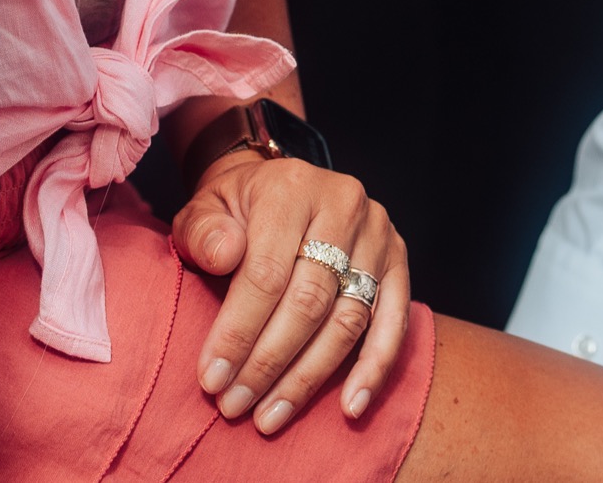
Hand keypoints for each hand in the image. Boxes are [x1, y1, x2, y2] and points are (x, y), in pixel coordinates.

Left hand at [172, 147, 411, 434]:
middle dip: (268, 363)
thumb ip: (204, 231)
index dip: (239, 332)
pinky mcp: (399, 261)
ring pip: (348, 319)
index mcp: (291, 189)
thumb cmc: (235, 209)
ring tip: (271, 417)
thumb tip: (223, 255)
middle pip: (309, 301)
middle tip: (234, 406)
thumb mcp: (204, 209)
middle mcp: (343, 204)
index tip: (212, 380)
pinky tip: (351, 407)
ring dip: (309, 378)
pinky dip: (374, 369)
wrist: (278, 185)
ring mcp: (378, 233)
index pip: (267, 272)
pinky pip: (393, 323)